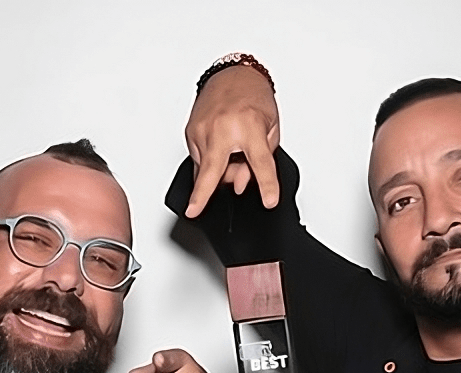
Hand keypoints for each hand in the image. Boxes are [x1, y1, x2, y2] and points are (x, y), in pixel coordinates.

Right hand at [185, 65, 280, 217]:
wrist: (233, 74)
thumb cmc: (253, 98)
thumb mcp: (269, 129)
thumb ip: (259, 160)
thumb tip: (239, 184)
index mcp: (249, 126)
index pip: (260, 162)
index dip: (266, 184)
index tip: (268, 201)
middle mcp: (222, 128)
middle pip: (212, 169)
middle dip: (201, 194)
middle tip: (193, 211)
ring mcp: (202, 130)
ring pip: (206, 169)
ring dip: (220, 172)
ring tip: (233, 154)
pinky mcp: (191, 133)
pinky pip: (199, 160)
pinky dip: (211, 162)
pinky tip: (221, 150)